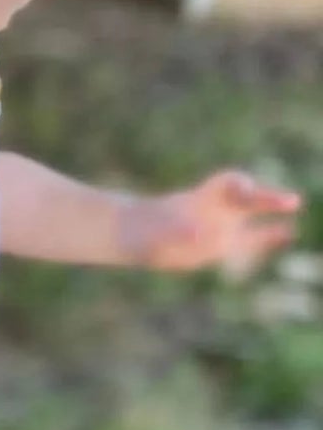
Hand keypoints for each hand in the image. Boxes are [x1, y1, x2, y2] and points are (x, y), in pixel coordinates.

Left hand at [130, 170, 301, 274]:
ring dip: (271, 214)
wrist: (135, 234)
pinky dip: (269, 235)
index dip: (242, 186)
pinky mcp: (221, 244)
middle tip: (291, 201)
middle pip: (247, 199)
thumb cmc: (142, 229)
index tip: (249, 190)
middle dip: (268, 199)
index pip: (228, 185)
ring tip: (294, 215)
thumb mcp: (158, 233)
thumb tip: (197, 233)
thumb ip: (180, 232)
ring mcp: (221, 225)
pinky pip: (250, 238)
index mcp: (200, 202)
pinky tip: (287, 232)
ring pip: (251, 215)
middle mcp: (215, 210)